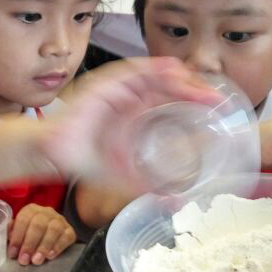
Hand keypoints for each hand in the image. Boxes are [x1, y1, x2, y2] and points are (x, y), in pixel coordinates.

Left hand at [8, 203, 75, 265]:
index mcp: (31, 210)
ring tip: (37, 260)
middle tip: (24, 260)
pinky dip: (58, 246)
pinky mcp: (70, 230)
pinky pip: (66, 237)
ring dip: (43, 246)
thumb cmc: (32, 233)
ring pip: (53, 230)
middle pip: (38, 224)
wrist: (56, 232)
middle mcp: (46, 212)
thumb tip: (6, 236)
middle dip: (29, 244)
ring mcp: (60, 220)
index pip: (23, 219)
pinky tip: (51, 256)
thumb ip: (13, 233)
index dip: (17, 237)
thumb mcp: (21, 231)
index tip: (13, 253)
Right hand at [42, 57, 221, 186]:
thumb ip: (150, 186)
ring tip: (198, 88)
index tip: (215, 108)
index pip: (173, 98)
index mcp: (138, 114)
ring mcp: (119, 89)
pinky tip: (172, 74)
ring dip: (180, 77)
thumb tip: (176, 203)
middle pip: (170, 83)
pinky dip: (154, 69)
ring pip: (156, 73)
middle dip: (194, 87)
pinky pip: (134, 69)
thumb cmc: (87, 161)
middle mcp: (132, 98)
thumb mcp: (127, 175)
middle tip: (214, 99)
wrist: (56, 155)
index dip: (195, 99)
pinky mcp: (106, 83)